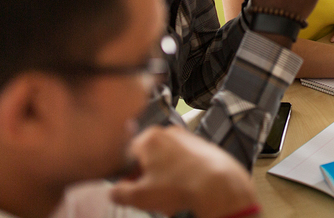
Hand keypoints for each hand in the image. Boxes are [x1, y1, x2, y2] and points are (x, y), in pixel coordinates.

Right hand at [110, 126, 256, 217]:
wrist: (217, 184)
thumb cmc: (181, 185)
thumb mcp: (139, 196)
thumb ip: (120, 193)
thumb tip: (116, 191)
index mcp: (150, 138)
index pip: (127, 156)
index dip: (128, 175)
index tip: (131, 188)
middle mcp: (169, 134)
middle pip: (149, 159)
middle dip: (149, 179)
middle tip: (152, 196)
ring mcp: (187, 139)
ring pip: (167, 163)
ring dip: (165, 181)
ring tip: (169, 200)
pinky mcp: (202, 147)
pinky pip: (184, 163)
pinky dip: (181, 177)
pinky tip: (183, 193)